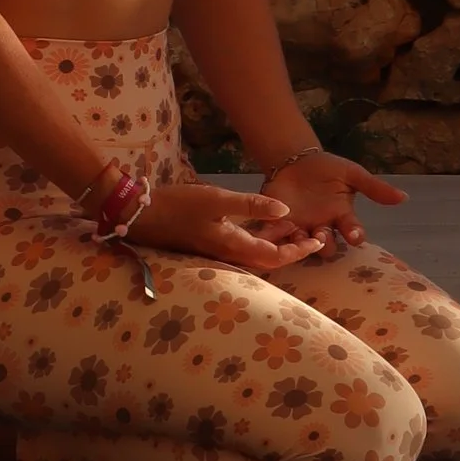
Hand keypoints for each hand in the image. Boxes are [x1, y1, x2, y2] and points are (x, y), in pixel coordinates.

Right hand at [129, 178, 338, 274]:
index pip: (276, 257)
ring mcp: (219, 252)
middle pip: (269, 260)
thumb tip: (286, 211)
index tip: (317, 240)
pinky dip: (260, 241)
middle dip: (292, 251)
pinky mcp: (211, 245)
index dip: (298, 251)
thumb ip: (251, 205)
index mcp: (234, 247)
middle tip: (312, 236)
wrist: (142, 216)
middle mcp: (229, 255)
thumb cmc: (179, 206)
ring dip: (277, 247)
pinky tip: (265, 227)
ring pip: (257, 255)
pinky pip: (244, 249)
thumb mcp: (217, 200)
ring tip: (296, 231)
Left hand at [256, 148, 403, 250]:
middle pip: (327, 245)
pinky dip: (274, 236)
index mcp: (341, 217)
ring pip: (303, 245)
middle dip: (325, 243)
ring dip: (301, 244)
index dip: (354, 234)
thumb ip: (374, 187)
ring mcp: (300, 228)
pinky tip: (273, 232)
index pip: (352, 230)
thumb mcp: (351, 174)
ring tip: (300, 237)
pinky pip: (277, 236)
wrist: (295, 160)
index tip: (356, 236)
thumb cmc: (326, 168)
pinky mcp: (279, 225)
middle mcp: (322, 227)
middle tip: (322, 235)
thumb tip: (404, 197)